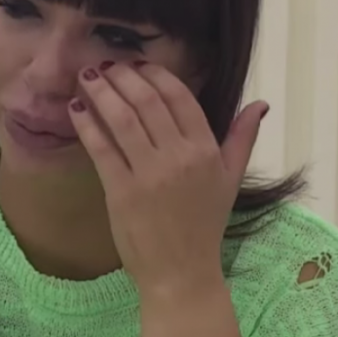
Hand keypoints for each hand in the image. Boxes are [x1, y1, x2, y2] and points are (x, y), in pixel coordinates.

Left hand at [67, 60, 269, 297]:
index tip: (138, 63)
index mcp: (206, 149)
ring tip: (87, 75)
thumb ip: (243, 138)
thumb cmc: (205, 224)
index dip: (155, 74)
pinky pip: (101, 148)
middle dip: (123, 75)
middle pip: (147, 100)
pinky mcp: (121, 191)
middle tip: (106, 64)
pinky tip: (76, 108)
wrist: (182, 273)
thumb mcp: (231, 179)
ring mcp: (149, 174)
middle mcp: (179, 156)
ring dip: (101, 91)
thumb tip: (261, 104)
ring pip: (121, 118)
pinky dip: (86, 124)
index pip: (179, 96)